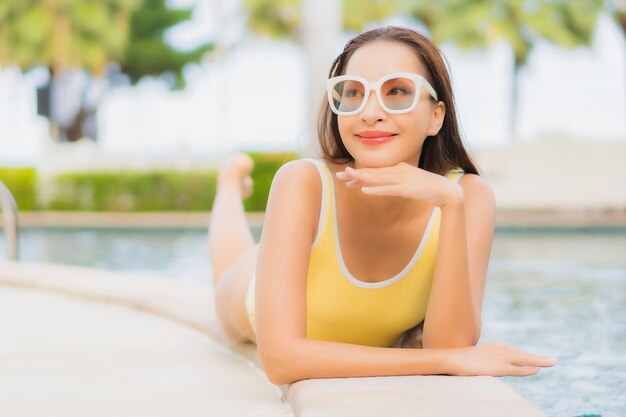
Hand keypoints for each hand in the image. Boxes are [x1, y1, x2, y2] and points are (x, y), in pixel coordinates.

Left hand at [336, 163, 462, 206]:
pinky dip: (375, 190)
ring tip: (347, 180)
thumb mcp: (411, 183)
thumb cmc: (430, 188)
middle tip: (339, 176)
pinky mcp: (406, 188)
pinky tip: (364, 190)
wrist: (446, 191)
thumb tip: (388, 186)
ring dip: (361, 179)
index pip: (375, 172)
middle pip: (372, 173)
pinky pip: (387, 189)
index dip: (360, 175)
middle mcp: (398, 171)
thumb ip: (399, 183)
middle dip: (355, 175)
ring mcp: (402, 179)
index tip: (347, 178)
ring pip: (377, 179)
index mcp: (399, 169)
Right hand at [447, 342, 556, 376]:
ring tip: (552, 362)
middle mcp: (501, 350)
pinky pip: (518, 369)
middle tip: (553, 361)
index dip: (528, 358)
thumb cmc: (463, 359)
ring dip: (540, 361)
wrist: (454, 359)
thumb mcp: (479, 358)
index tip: (538, 361)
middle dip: (539, 358)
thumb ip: (489, 360)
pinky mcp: (499, 368)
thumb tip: (490, 366)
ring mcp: (501, 358)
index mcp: (497, 347)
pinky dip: (528, 369)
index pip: (516, 353)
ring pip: (525, 359)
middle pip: (524, 355)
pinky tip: (537, 369)